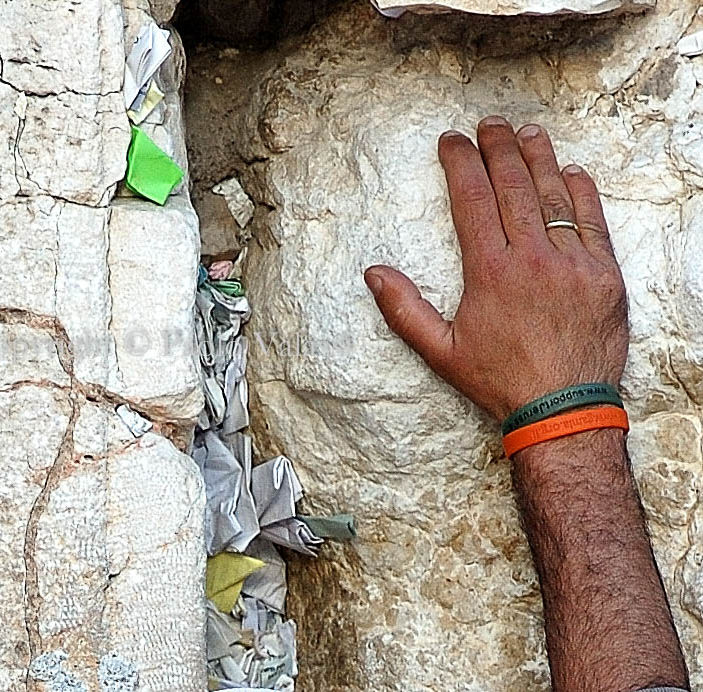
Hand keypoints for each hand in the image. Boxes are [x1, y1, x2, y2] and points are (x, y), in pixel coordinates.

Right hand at [364, 116, 628, 421]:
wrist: (564, 409)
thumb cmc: (499, 381)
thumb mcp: (439, 351)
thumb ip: (404, 309)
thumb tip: (374, 274)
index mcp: (489, 271)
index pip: (471, 199)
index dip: (460, 163)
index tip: (452, 141)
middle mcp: (532, 258)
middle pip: (513, 186)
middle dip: (498, 148)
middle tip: (489, 124)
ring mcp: (573, 263)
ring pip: (554, 195)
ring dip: (539, 159)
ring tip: (527, 133)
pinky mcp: (604, 274)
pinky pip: (593, 221)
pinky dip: (582, 193)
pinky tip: (571, 172)